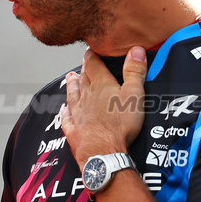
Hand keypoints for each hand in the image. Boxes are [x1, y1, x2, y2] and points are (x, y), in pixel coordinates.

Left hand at [63, 46, 146, 167]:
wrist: (102, 151)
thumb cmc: (119, 124)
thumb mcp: (134, 94)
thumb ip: (134, 71)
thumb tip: (136, 49)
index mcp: (101, 86)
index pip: (93, 64)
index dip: (92, 55)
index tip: (91, 50)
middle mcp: (86, 97)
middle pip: (82, 79)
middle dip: (83, 70)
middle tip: (83, 64)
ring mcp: (78, 113)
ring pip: (72, 95)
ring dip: (72, 86)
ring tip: (71, 78)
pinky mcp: (74, 130)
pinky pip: (67, 118)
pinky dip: (65, 112)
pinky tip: (64, 110)